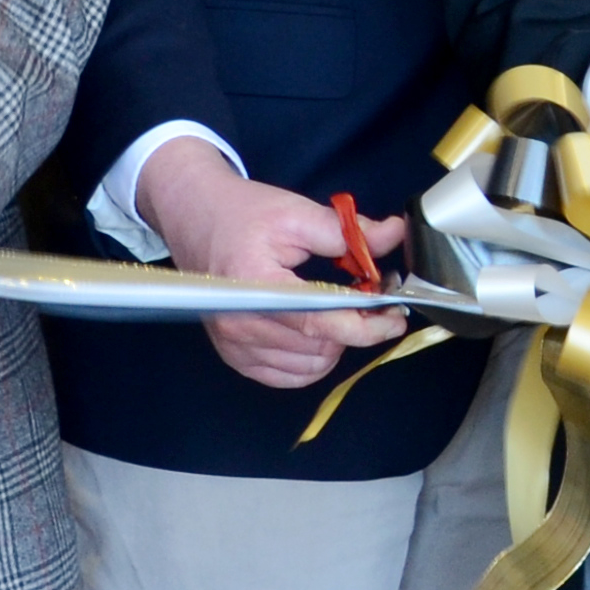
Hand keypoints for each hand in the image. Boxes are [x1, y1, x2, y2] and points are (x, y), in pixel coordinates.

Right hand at [138, 138, 408, 390]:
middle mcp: (240, 322)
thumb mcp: (296, 213)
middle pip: (319, 348)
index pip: (320, 322)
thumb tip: (394, 234)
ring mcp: (233, 343)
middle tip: (370, 299)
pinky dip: (311, 361)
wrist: (194, 216)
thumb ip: (347, 232)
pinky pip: (286, 377)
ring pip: (308, 367)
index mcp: (255, 284)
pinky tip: (318, 332)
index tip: (395, 317)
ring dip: (335, 344)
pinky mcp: (233, 355)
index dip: (365, 326)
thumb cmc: (242, 213)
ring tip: (340, 311)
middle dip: (356, 327)